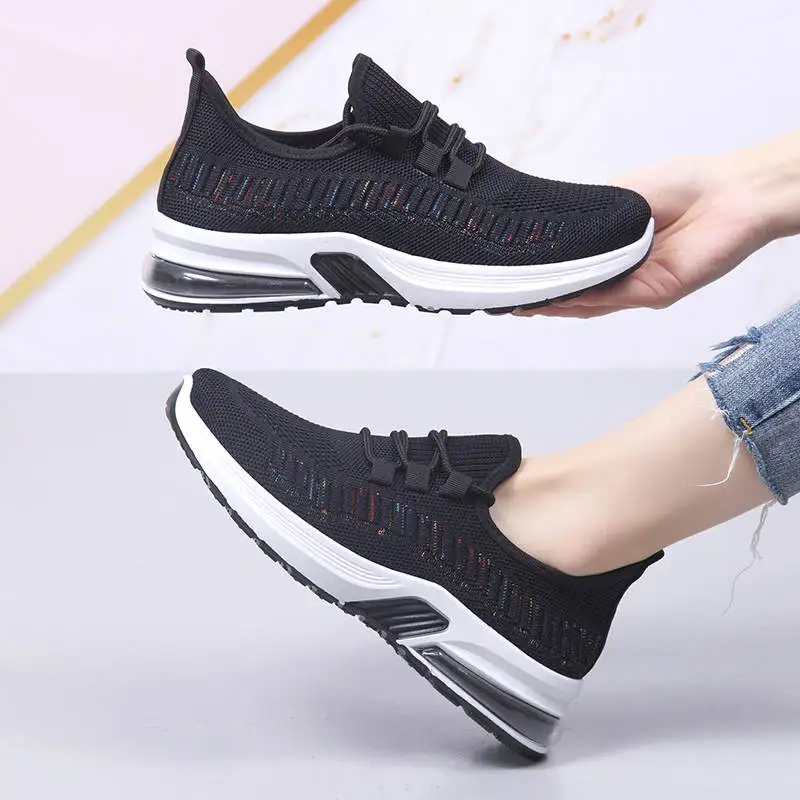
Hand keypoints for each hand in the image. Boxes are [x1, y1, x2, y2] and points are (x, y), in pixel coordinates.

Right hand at [518, 154, 776, 317]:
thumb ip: (586, 220)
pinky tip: (558, 298)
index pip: (569, 271)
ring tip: (521, 303)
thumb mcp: (616, 196)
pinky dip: (583, 300)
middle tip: (504, 299)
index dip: (540, 277)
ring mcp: (637, 286)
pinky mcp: (655, 292)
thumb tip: (553, 233)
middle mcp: (622, 274)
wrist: (728, 192)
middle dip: (539, 298)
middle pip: (574, 294)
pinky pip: (612, 299)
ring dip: (554, 305)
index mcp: (612, 251)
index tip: (508, 278)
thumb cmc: (683, 185)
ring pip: (588, 303)